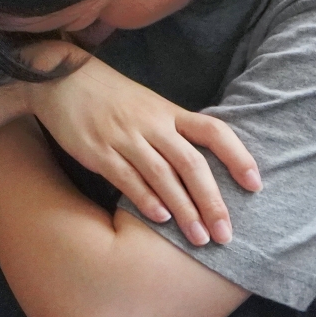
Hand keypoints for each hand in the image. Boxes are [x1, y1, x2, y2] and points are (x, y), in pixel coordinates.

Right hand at [25, 44, 260, 245]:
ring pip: (163, 176)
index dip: (238, 157)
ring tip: (199, 238)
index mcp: (169, 112)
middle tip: (226, 234)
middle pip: (192, 164)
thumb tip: (201, 167)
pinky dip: (146, 200)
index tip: (255, 185)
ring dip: (184, 210)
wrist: (60, 78)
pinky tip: (160, 220)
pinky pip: (127, 178)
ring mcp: (125, 138)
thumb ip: (173, 131)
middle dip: (212, 201)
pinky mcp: (99, 151)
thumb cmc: (110, 97)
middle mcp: (152, 124)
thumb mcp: (148, 105)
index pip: (214, 131)